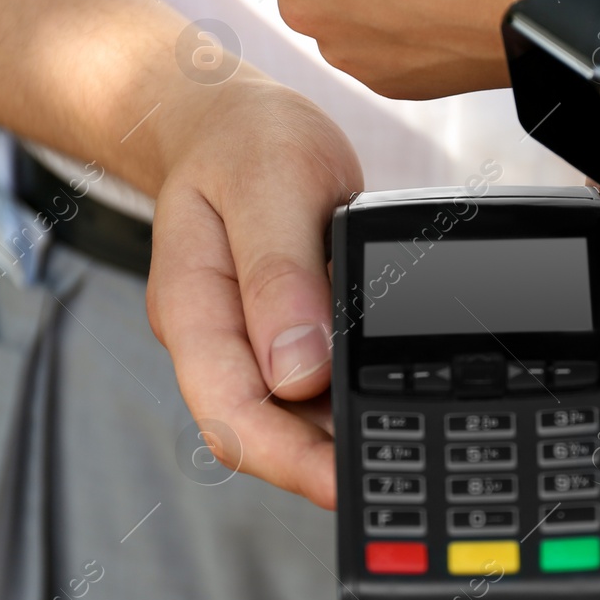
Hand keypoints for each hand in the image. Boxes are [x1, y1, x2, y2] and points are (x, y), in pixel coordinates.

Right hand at [146, 78, 361, 508]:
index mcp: (191, 312)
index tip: (345, 481)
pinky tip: (393, 396)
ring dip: (341, 433)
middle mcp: (217, 341)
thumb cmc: (244, 140)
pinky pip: (316, 383)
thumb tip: (299, 371)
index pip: (230, 415)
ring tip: (407, 439)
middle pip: (264, 432)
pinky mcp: (286, 333)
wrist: (230, 118)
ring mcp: (250, 342)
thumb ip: (279, 275)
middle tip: (402, 466)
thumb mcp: (268, 183)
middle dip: (325, 463)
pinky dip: (352, 393)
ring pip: (293, 417)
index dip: (288, 462)